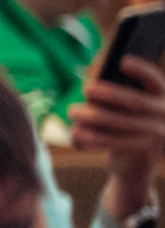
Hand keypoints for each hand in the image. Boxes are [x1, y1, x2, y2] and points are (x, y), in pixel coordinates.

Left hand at [74, 53, 164, 219]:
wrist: (134, 167)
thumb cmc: (123, 129)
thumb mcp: (124, 110)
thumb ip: (115, 96)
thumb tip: (92, 81)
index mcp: (160, 98)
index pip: (155, 80)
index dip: (141, 70)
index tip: (123, 61)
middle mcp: (164, 115)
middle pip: (134, 101)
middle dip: (109, 93)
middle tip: (86, 89)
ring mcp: (156, 135)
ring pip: (122, 122)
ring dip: (93, 116)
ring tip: (72, 112)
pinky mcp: (143, 151)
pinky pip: (115, 142)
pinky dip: (92, 137)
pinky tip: (75, 133)